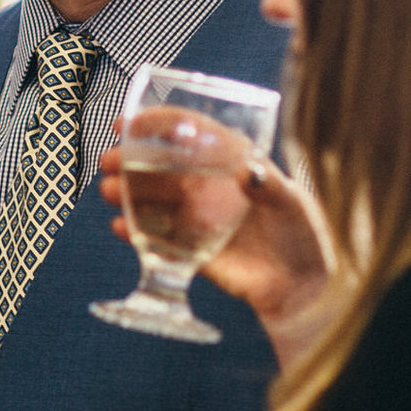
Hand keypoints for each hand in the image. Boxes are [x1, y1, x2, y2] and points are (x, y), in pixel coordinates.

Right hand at [97, 142, 337, 365]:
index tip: (128, 123)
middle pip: (161, 162)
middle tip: (109, 160)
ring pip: (151, 196)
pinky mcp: (189, 247)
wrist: (301, 287)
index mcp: (231, 160)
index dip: (157, 123)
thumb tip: (247, 171)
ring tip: (107, 191)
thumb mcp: (292, 204)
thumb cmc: (303, 235)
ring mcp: (196, 215)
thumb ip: (269, 187)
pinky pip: (155, 235)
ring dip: (124, 191)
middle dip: (129, 158)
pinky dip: (133, 230)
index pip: (190, 131)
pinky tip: (120, 227)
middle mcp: (208, 183)